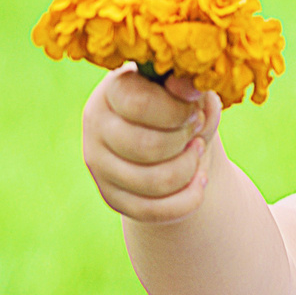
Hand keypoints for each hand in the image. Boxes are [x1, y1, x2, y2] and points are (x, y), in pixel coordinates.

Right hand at [80, 64, 222, 222]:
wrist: (170, 140)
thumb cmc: (179, 105)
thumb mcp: (187, 90)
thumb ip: (189, 83)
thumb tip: (187, 86)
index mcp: (112, 90)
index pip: (139, 104)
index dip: (178, 112)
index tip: (194, 111)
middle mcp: (96, 127)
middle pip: (146, 146)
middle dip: (185, 142)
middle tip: (197, 132)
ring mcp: (100, 166)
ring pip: (153, 182)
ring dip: (190, 169)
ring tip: (198, 153)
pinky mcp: (112, 197)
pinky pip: (154, 211)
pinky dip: (188, 199)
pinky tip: (199, 180)